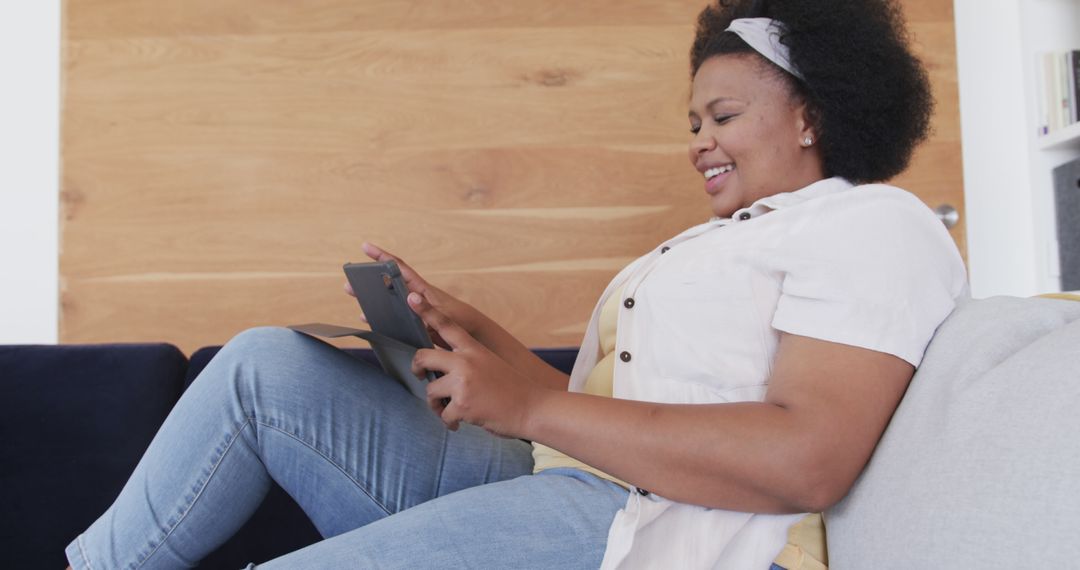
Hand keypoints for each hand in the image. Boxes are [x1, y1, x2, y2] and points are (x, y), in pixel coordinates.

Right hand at [344, 242, 481, 348]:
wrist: (470, 334)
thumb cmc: (460, 321)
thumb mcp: (443, 314)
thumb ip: (427, 308)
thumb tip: (409, 297)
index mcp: (421, 289)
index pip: (399, 268)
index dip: (382, 256)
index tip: (365, 246)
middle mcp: (415, 296)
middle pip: (387, 284)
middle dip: (369, 280)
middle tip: (350, 279)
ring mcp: (413, 308)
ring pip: (387, 300)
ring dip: (370, 298)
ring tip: (353, 294)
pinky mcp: (413, 322)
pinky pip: (391, 317)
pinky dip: (379, 317)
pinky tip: (367, 318)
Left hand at [407, 292, 541, 436]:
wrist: (533, 408)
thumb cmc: (512, 389)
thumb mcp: (491, 364)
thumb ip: (467, 362)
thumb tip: (440, 372)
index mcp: (474, 349)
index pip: (446, 325)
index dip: (427, 310)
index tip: (411, 297)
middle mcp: (466, 362)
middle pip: (423, 357)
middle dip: (417, 368)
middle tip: (421, 376)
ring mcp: (463, 382)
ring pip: (430, 391)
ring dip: (436, 404)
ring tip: (450, 410)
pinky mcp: (462, 404)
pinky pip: (443, 414)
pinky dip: (450, 421)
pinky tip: (460, 423)